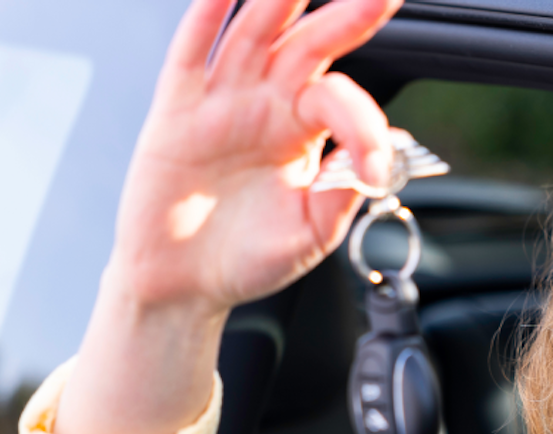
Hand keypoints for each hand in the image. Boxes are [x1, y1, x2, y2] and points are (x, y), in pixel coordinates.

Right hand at [112, 0, 400, 311]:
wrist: (184, 287)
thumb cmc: (246, 259)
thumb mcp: (310, 236)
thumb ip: (340, 197)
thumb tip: (373, 165)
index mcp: (305, 130)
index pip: (342, 101)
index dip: (365, 125)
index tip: (376, 168)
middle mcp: (268, 104)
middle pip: (310, 43)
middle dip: (347, 13)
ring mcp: (223, 101)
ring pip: (255, 33)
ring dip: (280, 1)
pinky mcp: (177, 110)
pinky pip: (192, 52)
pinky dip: (206, 16)